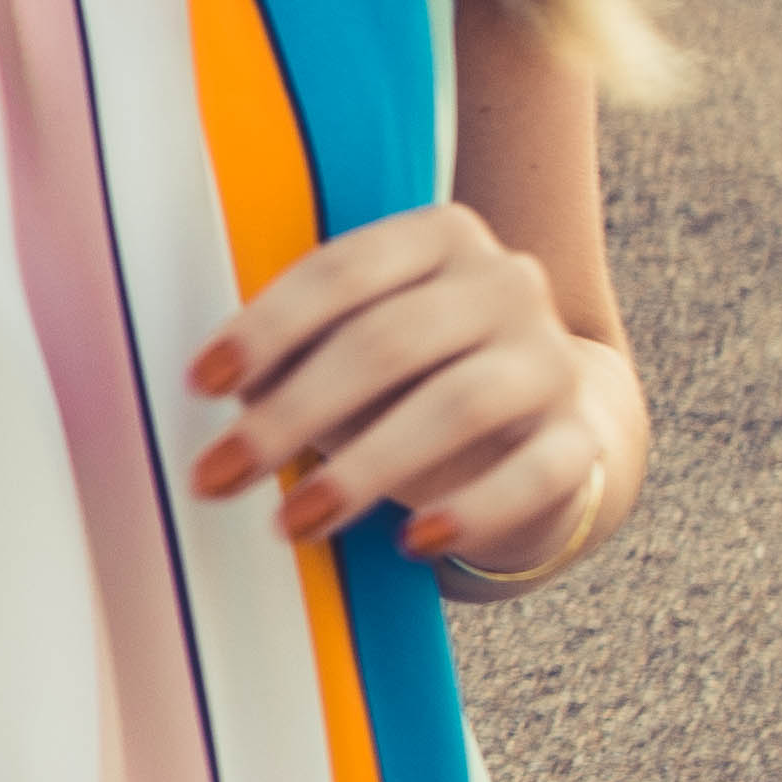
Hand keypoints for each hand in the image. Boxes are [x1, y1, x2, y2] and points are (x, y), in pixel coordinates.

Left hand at [182, 202, 626, 574]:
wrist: (544, 423)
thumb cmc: (415, 377)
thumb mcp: (354, 347)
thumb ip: (296, 352)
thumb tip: (217, 385)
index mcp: (440, 237)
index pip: (344, 270)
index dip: (268, 326)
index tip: (202, 382)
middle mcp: (505, 283)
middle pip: (389, 340)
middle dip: (292, 413)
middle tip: (220, 474)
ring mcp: (549, 359)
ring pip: (457, 405)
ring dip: (363, 469)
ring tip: (292, 523)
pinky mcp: (579, 440)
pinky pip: (532, 476)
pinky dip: (472, 511)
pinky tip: (414, 543)